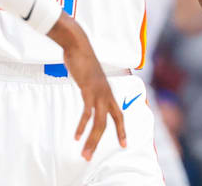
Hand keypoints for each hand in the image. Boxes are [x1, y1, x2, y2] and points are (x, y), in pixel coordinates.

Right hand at [47, 14, 125, 159]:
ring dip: (91, 140)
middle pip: (108, 124)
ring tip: (84, 153)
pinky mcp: (89, 90)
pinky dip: (82, 126)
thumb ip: (90, 84)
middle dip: (100, 142)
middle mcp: (107, 94)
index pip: (119, 115)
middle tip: (90, 157)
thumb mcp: (89, 75)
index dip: (122, 130)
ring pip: (99, 123)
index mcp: (108, 91)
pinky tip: (76, 136)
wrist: (78, 44)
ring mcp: (99, 93)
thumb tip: (86, 87)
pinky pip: (87, 113)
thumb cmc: (82, 58)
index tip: (124, 144)